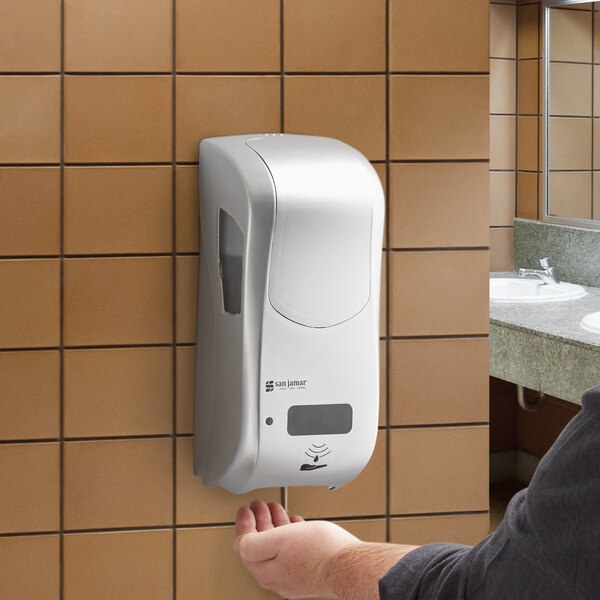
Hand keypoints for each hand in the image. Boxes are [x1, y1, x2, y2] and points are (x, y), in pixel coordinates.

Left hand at [234, 500, 360, 598]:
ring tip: (277, 510)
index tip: (245, 510)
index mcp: (266, 571)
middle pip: (260, 546)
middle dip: (259, 521)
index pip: (245, 546)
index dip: (243, 524)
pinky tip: (294, 524)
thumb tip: (241, 543)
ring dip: (274, 525)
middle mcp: (278, 577)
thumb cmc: (319, 553)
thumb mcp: (278, 539)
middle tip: (259, 506)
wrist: (350, 566)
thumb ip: (254, 542)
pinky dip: (289, 534)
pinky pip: (292, 551)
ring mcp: (294, 576)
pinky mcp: (310, 573)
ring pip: (277, 548)